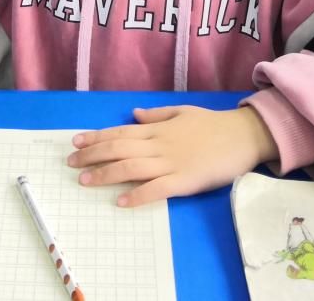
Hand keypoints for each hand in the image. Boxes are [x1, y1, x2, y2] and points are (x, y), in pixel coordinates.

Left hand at [68, 106, 276, 207]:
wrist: (244, 135)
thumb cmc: (214, 125)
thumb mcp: (182, 111)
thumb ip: (156, 115)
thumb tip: (132, 114)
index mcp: (158, 128)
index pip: (119, 133)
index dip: (96, 138)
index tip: (75, 143)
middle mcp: (159, 144)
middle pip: (118, 149)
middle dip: (92, 156)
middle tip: (70, 164)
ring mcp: (171, 162)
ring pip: (131, 168)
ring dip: (105, 175)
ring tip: (85, 181)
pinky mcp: (185, 181)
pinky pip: (156, 189)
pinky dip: (137, 195)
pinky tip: (121, 201)